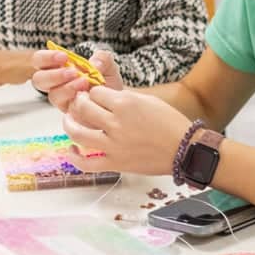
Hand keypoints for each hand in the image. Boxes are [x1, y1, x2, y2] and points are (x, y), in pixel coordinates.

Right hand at [31, 49, 123, 110]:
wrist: (118, 101)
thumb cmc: (107, 80)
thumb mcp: (108, 64)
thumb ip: (102, 58)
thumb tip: (95, 64)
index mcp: (57, 68)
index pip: (39, 60)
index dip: (46, 57)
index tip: (63, 56)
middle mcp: (56, 84)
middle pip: (39, 80)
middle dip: (54, 75)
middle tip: (73, 72)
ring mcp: (62, 100)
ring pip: (53, 95)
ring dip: (67, 88)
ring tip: (84, 82)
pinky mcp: (71, 114)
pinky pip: (67, 110)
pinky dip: (78, 102)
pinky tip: (89, 97)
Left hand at [61, 87, 190, 175]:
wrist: (184, 149)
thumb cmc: (170, 123)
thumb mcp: (148, 100)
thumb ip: (124, 98)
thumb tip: (104, 97)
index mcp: (125, 103)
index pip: (95, 92)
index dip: (94, 91)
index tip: (95, 94)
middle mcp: (116, 122)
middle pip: (83, 108)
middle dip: (79, 102)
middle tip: (80, 103)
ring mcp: (113, 144)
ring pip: (77, 132)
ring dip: (69, 124)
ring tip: (69, 120)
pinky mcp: (115, 162)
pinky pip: (86, 163)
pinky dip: (74, 157)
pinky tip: (72, 149)